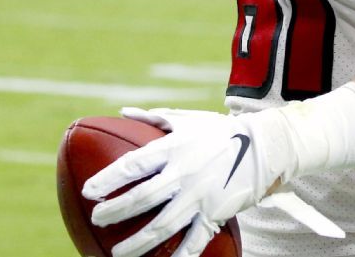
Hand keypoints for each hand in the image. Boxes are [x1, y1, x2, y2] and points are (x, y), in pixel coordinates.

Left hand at [82, 107, 340, 256]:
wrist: (266, 146)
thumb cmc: (221, 131)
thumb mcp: (188, 120)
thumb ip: (155, 118)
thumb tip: (123, 112)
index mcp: (174, 148)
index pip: (133, 165)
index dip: (108, 179)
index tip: (88, 191)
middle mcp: (184, 174)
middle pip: (142, 198)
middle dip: (114, 212)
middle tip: (97, 220)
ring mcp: (200, 196)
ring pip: (162, 226)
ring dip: (137, 243)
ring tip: (117, 253)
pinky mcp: (216, 213)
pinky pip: (194, 240)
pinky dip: (180, 256)